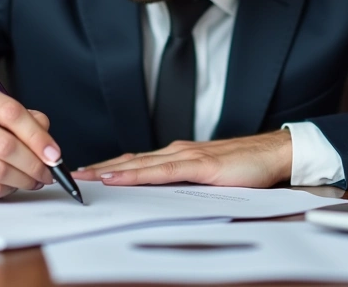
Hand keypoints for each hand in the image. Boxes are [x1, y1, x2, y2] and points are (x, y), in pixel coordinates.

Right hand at [0, 81, 59, 200]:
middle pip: (7, 146)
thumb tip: (49, 145)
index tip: (55, 154)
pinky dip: (6, 190)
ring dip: (24, 180)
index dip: (39, 137)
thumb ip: (27, 121)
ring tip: (33, 180)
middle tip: (48, 173)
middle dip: (35, 165)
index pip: (13, 113)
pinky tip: (10, 185)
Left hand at [73, 130, 292, 187]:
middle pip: (131, 161)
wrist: (274, 153)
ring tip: (86, 178)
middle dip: (101, 169)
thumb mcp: (208, 178)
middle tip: (73, 176)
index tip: (87, 175)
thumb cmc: (246, 166)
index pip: (137, 162)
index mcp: (179, 155)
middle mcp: (178, 151)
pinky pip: (162, 171)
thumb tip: (161, 196)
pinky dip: (137, 175)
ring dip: (111, 171)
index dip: (110, 168)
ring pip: (141, 165)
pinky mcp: (200, 165)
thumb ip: (185, 183)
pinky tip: (120, 178)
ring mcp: (187, 156)